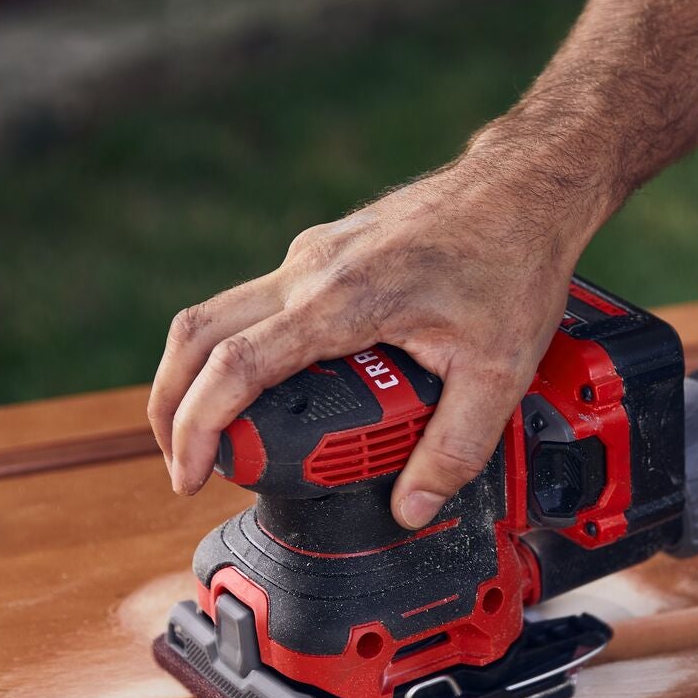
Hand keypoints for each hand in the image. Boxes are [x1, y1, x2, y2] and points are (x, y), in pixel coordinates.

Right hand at [148, 158, 585, 526]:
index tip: (190, 475)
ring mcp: (311, 256)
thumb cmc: (513, 261)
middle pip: (198, 335)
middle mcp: (309, 272)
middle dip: (171, 405)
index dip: (197, 427)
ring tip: (211, 432)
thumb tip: (413, 509)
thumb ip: (455, 447)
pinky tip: (273, 387)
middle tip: (184, 465)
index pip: (235, 367)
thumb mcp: (499, 371)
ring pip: (220, 313)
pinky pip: (259, 302)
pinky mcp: (324, 252)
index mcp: (340, 300)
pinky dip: (240, 346)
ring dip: (196, 373)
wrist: (525, 187)